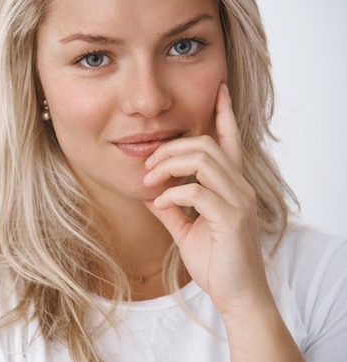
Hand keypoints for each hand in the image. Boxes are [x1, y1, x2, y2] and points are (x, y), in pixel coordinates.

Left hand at [143, 84, 271, 315]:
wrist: (236, 295)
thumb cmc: (215, 262)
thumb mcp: (186, 230)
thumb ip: (171, 209)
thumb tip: (152, 195)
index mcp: (231, 186)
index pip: (230, 140)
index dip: (224, 113)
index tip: (218, 90)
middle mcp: (239, 187)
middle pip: (206, 144)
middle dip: (171, 147)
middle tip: (147, 166)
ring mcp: (238, 201)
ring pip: (203, 159)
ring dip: (169, 164)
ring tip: (150, 180)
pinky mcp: (232, 218)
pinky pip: (196, 191)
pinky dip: (172, 193)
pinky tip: (160, 203)